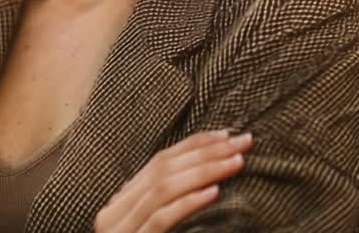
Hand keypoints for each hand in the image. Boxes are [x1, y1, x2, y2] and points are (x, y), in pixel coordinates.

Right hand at [93, 129, 252, 232]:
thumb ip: (165, 210)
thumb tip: (205, 183)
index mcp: (119, 205)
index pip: (159, 162)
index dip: (194, 145)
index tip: (227, 135)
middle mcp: (114, 213)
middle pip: (163, 169)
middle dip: (206, 152)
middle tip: (243, 141)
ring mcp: (119, 231)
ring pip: (163, 188)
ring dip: (204, 171)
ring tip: (236, 162)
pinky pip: (161, 219)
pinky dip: (188, 203)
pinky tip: (214, 193)